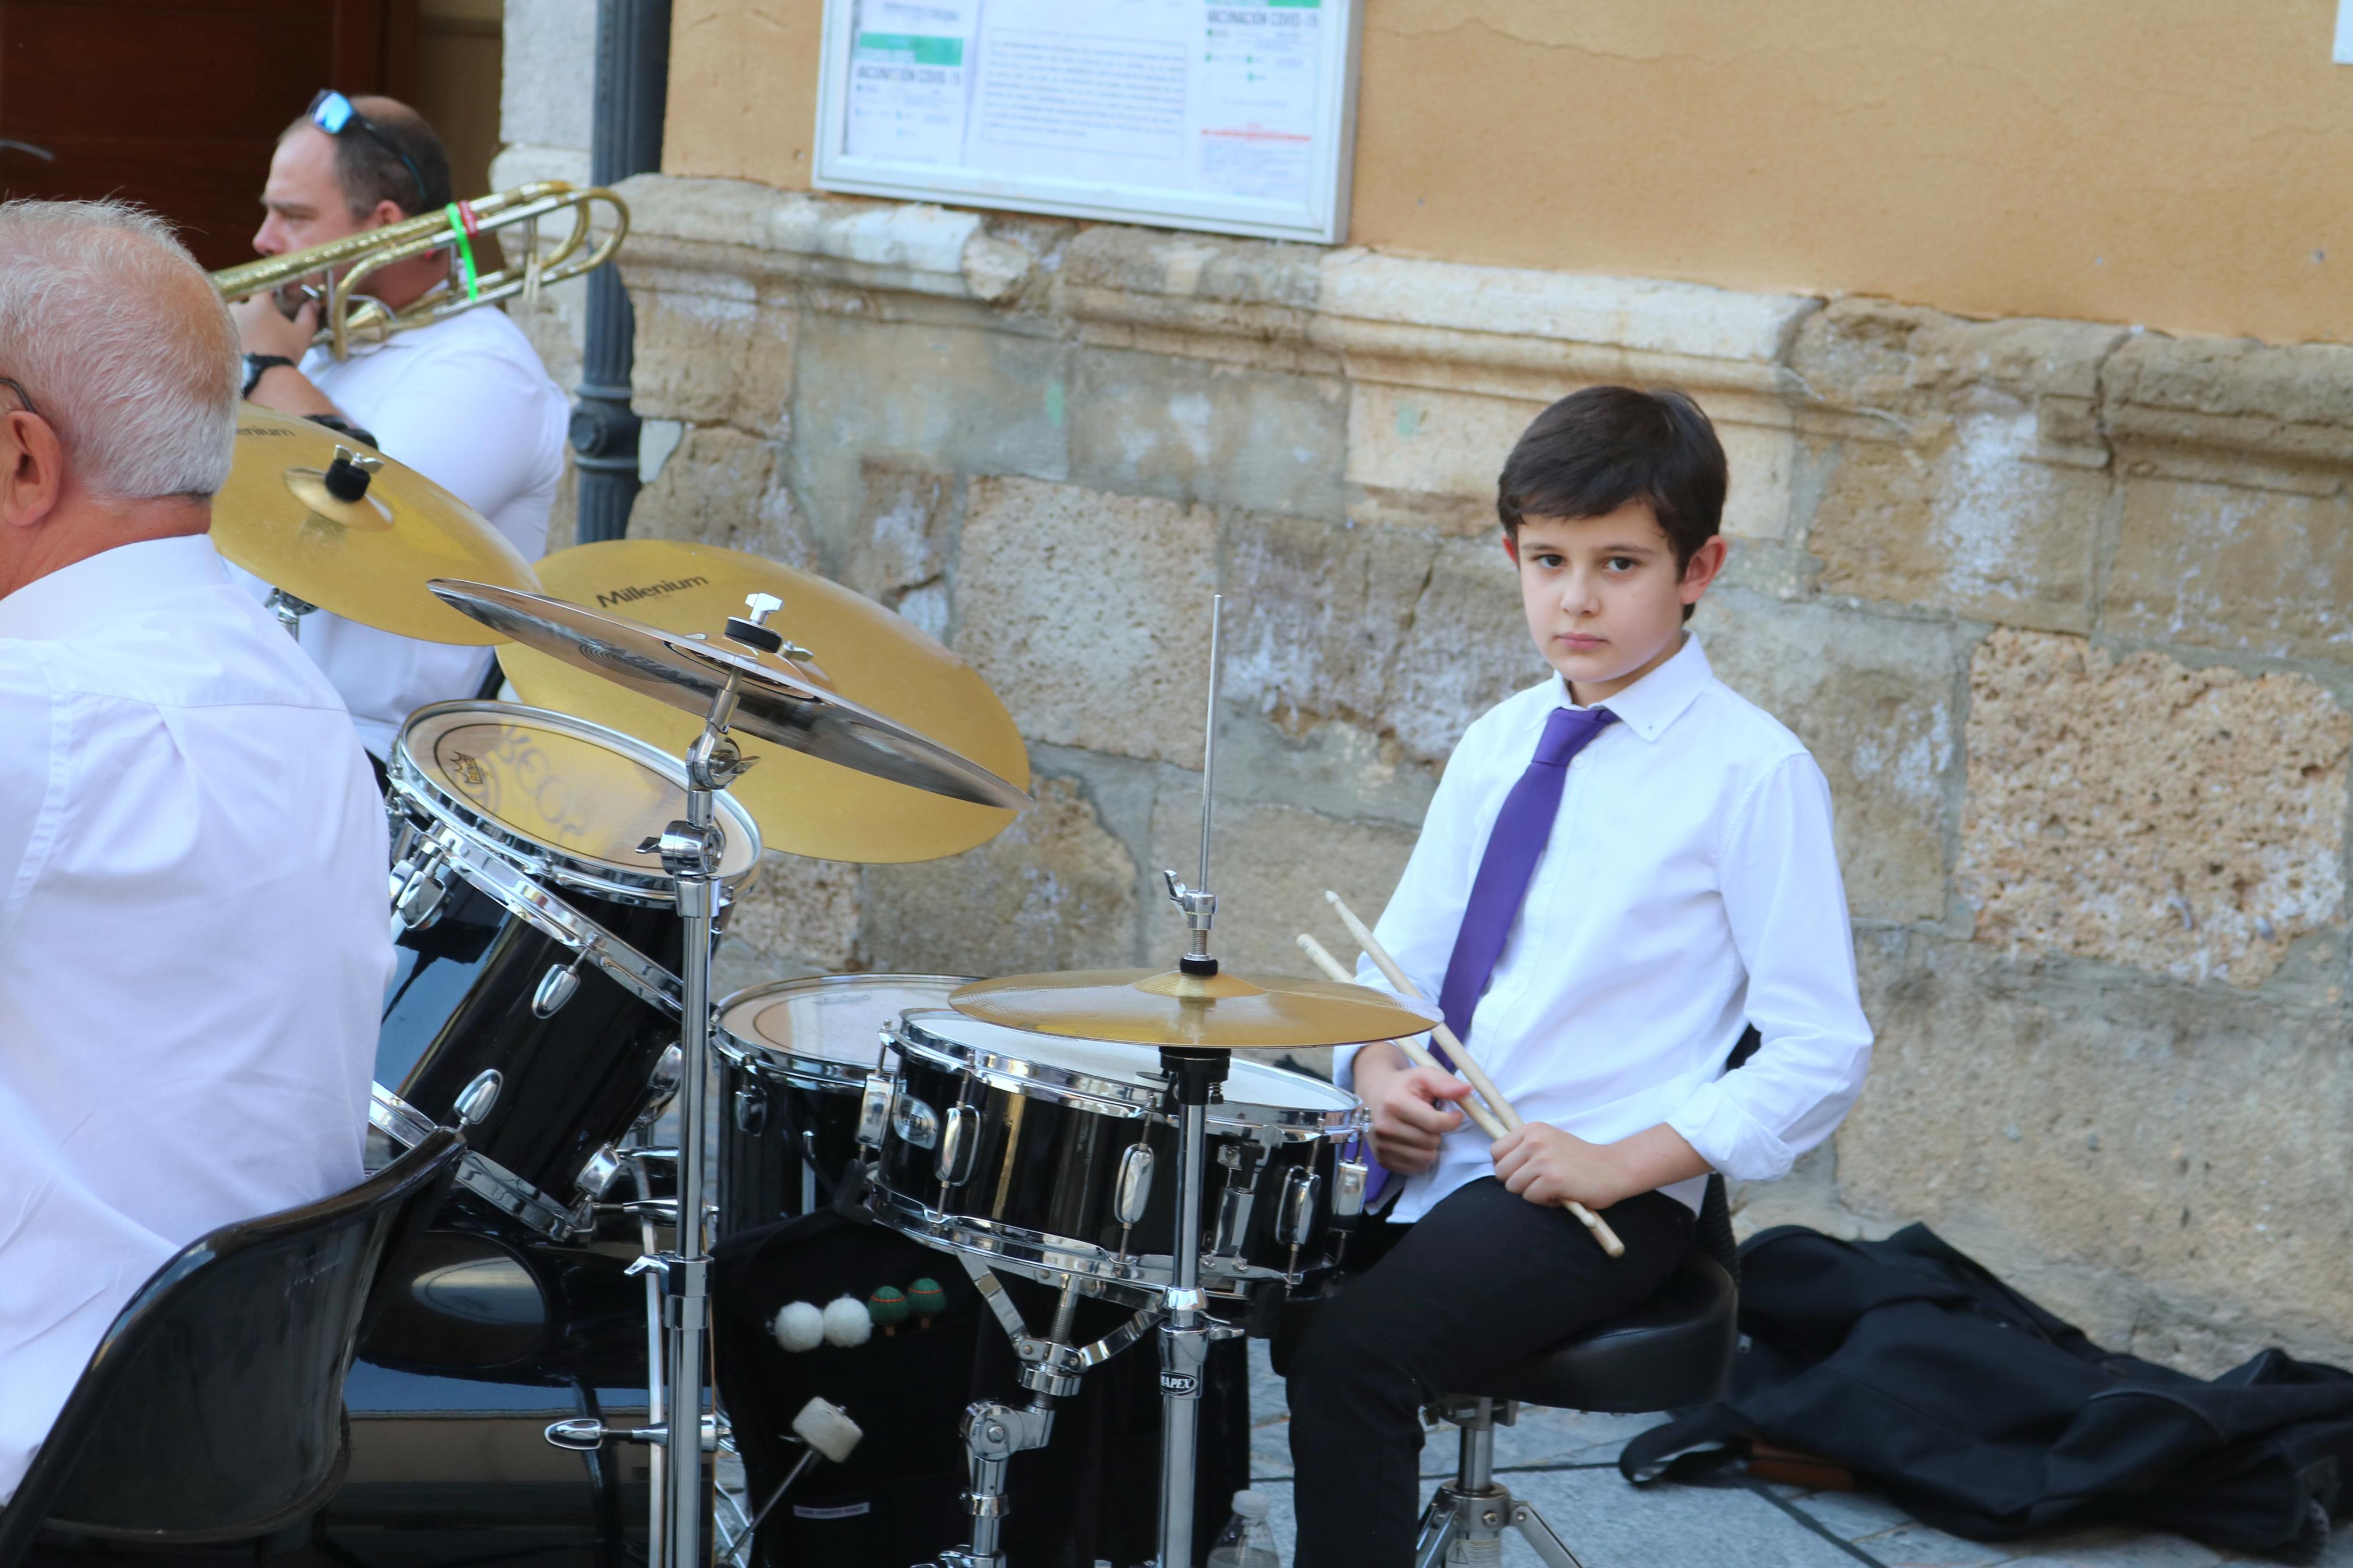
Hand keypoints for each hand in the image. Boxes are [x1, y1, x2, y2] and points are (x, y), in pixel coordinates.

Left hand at [230, 288, 319, 360]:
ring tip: (246, 332)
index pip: (262, 288)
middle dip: (248, 307)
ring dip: (236, 320)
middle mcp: (240, 310)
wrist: (264, 376)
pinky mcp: (221, 340)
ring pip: (229, 315)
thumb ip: (308, 316)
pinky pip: (223, 332)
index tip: (273, 296)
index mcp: (260, 305)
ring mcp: (227, 325)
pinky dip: (230, 336)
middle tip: (257, 318)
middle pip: (241, 300)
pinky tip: (240, 345)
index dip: (268, 291)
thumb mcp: (302, 335)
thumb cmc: (285, 352)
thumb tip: (314, 303)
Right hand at [1365, 1064, 1472, 1174]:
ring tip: (1422, 1131)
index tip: (1455, 1115)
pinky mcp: (1382, 1160)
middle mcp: (1385, 1127)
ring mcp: (1381, 1146)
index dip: (1452, 1120)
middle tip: (1429, 1121)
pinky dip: (1421, 1158)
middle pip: (1431, 1142)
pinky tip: (1414, 1143)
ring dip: (1431, 1147)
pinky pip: (1416, 1168)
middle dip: (1438, 1132)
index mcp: (1395, 1104)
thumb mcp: (1423, 1075)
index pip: (1435, 1124)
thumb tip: (1467, 1090)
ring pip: (1426, 1158)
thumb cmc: (1402, 1086)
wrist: (1373, 1095)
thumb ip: (1444, 1082)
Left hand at [1490, 1122, 1640, 1210]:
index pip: (1495, 1151)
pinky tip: (1561, 1194)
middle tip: (1540, 1183)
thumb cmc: (1580, 1160)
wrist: (1615, 1168)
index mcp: (1532, 1129)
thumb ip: (1525, 1148)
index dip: (1505, 1167)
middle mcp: (1535, 1141)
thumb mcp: (1550, 1142)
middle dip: (1517, 1183)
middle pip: (1501, 1172)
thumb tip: (1497, 1165)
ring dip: (1531, 1193)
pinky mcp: (1552, 1179)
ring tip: (1553, 1187)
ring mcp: (1543, 1159)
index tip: (1521, 1172)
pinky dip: (1545, 1202)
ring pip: (1514, 1187)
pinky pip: (1531, 1199)